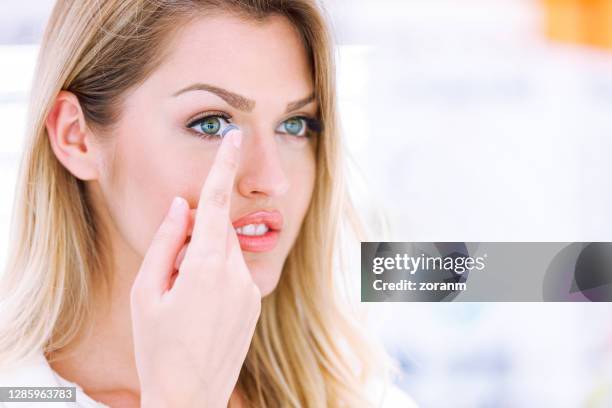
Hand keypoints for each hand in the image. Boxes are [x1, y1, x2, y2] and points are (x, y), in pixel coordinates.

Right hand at [130, 129, 260, 406]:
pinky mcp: (255, 302)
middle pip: (218, 230)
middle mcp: (236, 273)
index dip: (224, 167)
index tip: (236, 138)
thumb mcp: (147, 291)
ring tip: (187, 298)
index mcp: (205, 265)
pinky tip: (202, 309)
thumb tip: (180, 206)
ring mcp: (250, 289)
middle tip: (173, 271)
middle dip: (197, 236)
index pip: (215, 203)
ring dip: (206, 260)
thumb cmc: (158, 346)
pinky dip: (218, 277)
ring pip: (227, 252)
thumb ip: (165, 241)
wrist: (190, 395)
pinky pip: (236, 273)